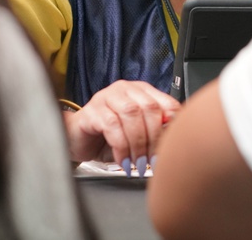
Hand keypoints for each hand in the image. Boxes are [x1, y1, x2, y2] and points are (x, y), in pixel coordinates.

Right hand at [64, 80, 180, 171]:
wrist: (77, 139)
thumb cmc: (109, 136)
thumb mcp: (137, 133)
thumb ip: (155, 130)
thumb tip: (174, 139)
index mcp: (141, 91)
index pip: (167, 103)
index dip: (172, 126)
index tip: (171, 146)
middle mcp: (125, 90)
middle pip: (150, 108)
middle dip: (154, 138)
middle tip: (152, 160)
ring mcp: (106, 97)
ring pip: (131, 115)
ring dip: (138, 144)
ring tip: (138, 163)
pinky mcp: (92, 111)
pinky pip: (111, 126)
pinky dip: (121, 147)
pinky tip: (123, 160)